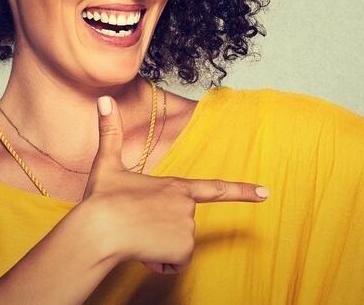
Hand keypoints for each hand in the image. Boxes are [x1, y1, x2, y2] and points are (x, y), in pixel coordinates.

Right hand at [79, 95, 269, 274]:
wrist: (98, 229)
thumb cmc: (101, 200)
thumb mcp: (106, 165)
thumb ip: (109, 133)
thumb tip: (104, 99)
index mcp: (174, 186)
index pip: (215, 188)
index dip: (241, 191)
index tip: (265, 193)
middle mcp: (186, 205)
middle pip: (181, 227)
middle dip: (161, 234)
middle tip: (136, 226)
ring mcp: (187, 226)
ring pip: (177, 247)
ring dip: (158, 250)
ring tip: (137, 237)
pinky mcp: (183, 247)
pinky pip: (176, 264)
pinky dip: (160, 264)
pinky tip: (143, 253)